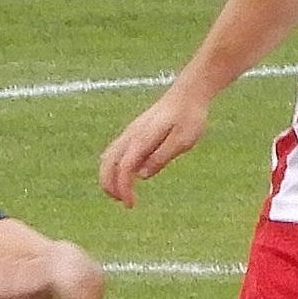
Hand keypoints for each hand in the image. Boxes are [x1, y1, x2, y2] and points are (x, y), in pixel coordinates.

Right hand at [99, 92, 207, 206]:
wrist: (188, 94)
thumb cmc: (190, 117)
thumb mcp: (183, 140)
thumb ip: (162, 157)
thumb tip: (141, 175)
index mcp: (142, 138)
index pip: (123, 168)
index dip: (123, 188)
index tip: (132, 204)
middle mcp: (131, 135)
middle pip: (108, 163)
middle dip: (110, 185)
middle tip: (125, 203)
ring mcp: (131, 132)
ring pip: (108, 156)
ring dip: (109, 177)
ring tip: (122, 194)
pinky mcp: (134, 132)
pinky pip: (115, 151)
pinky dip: (113, 167)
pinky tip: (125, 177)